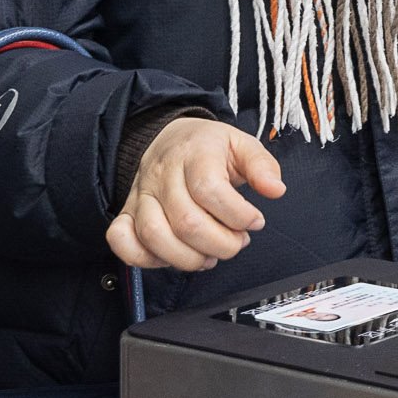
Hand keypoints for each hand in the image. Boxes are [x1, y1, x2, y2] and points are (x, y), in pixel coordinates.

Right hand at [105, 118, 285, 271]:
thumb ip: (262, 166)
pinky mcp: (127, 212)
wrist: (170, 139)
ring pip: (154, 235)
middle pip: (185, 221)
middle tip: (238, 242)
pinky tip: (174, 257)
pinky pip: (121, 240)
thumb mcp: (243, 145)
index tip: (255, 222)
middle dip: (220, 243)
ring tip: (211, 255)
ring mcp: (141, 195)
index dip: (237, 214)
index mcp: (194, 153)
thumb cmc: (210, 148)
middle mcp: (162, 174)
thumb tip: (276, 189)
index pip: (209, 189)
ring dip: (188, 257)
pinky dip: (145, 258)